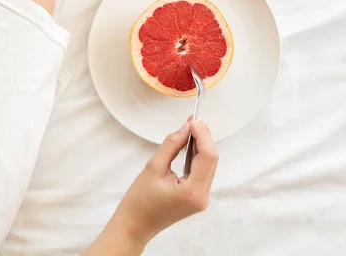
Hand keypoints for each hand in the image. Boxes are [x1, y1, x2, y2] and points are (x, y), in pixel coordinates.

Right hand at [111, 119, 217, 245]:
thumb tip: (186, 129)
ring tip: (191, 128)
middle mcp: (202, 196)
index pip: (207, 156)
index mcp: (193, 191)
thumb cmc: (139, 200)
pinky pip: (202, 173)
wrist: (134, 225)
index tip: (193, 120)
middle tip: (193, 120)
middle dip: (204, 138)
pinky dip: (197, 157)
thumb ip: (172, 145)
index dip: (203, 135)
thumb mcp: (153, 167)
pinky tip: (190, 145)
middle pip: (211, 160)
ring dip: (202, 146)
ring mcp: (201, 198)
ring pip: (208, 166)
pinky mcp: (196, 198)